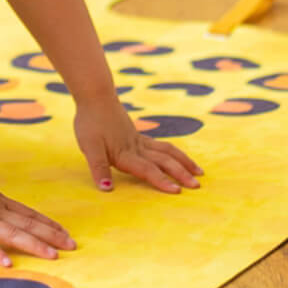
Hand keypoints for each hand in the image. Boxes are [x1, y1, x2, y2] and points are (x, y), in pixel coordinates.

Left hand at [74, 98, 203, 193]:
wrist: (95, 96)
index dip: (162, 181)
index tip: (178, 191)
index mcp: (126, 154)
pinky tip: (176, 156)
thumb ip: (98, 168)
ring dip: (183, 161)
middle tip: (198, 185)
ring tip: (198, 171)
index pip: (147, 170)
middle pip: (164, 161)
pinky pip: (160, 145)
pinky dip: (173, 152)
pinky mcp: (138, 135)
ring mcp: (139, 140)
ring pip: (167, 151)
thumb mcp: (89, 147)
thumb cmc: (89, 122)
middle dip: (181, 173)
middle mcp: (137, 147)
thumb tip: (107, 189)